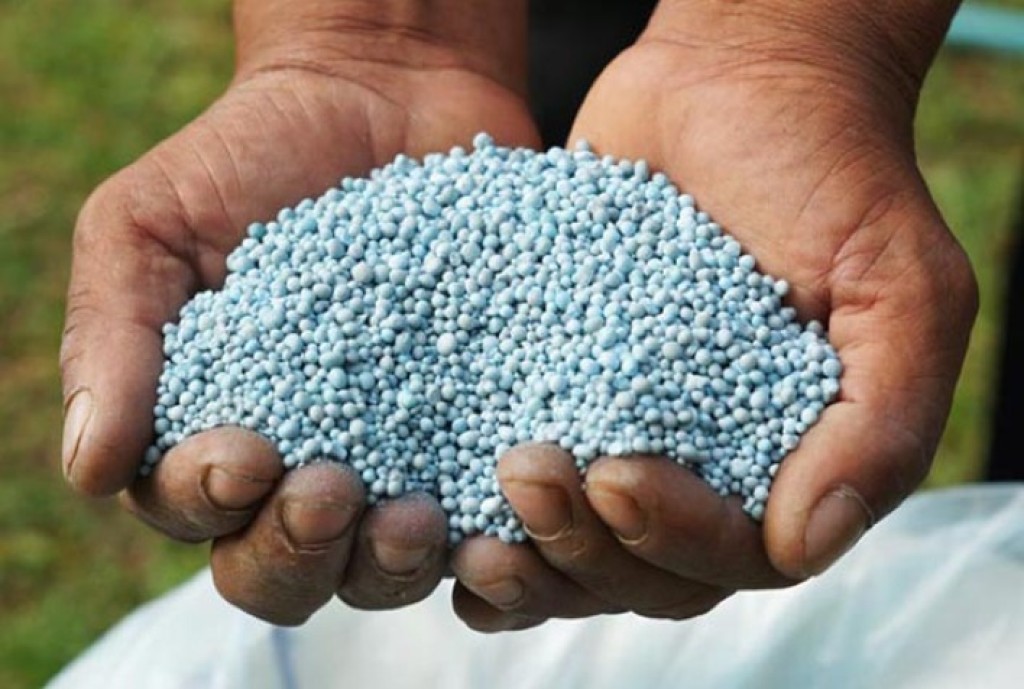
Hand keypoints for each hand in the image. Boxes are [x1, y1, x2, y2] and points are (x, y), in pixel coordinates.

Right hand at [60, 0, 537, 624]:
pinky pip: (479, 516)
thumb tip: (90, 464)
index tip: (244, 455)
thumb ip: (113, 337)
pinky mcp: (474, 435)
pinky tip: (492, 511)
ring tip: (415, 517)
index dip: (207, 503)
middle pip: (285, 568)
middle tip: (331, 492)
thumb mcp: (149, 225)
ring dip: (388, 564)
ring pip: (379, 568)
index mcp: (210, 431)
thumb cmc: (249, 158)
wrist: (382, 96)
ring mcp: (394, 458)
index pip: (193, 510)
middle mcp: (299, 464)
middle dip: (298, 550)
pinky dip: (481, 534)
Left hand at [451, 0, 976, 630]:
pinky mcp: (562, 391)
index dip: (672, 540)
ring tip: (467, 529)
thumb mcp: (899, 289)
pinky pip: (524, 482)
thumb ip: (882, 424)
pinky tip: (436, 516)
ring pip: (575, 549)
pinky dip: (479, 519)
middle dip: (581, 548)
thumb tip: (803, 545)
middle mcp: (709, 469)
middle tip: (525, 471)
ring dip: (524, 556)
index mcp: (790, 466)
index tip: (617, 473)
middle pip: (642, 573)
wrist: (736, 84)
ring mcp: (629, 434)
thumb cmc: (830, 177)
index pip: (732, 556)